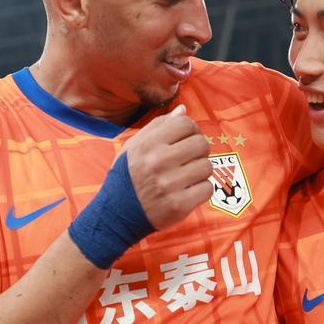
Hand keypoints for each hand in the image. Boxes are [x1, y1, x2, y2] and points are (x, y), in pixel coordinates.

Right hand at [123, 105, 212, 228]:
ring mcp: (169, 185)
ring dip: (200, 171)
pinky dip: (201, 190)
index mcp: (148, 144)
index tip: (187, 140)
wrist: (116, 213)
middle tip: (189, 159)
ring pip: (207, 167)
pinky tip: (187, 191)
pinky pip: (207, 189)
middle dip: (199, 151)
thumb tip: (183, 110)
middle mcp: (158, 162)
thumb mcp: (135, 145)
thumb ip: (159, 125)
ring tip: (187, 176)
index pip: (186, 124)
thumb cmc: (128, 175)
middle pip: (201, 144)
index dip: (191, 130)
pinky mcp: (179, 205)